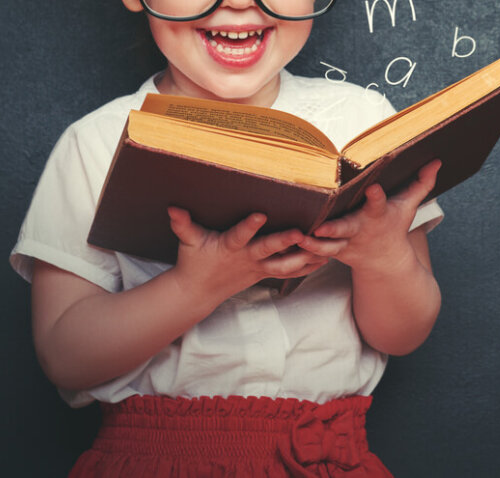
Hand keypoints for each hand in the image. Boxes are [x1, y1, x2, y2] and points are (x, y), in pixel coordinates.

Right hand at [166, 208, 328, 305]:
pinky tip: (326, 259)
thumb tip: (173, 208)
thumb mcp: (187, 242)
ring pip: (284, 265)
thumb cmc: (194, 261)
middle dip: (285, 242)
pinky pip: (289, 272)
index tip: (261, 214)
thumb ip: (183, 224)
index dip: (249, 226)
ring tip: (325, 249)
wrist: (198, 292)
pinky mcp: (265, 273)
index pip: (239, 235)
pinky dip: (307, 267)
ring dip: (304, 257)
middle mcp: (246, 258)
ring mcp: (258, 268)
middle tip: (302, 233)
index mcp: (229, 247)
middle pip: (268, 250)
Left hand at [300, 159, 441, 274]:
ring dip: (315, 243)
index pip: (378, 204)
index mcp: (378, 216)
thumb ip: (421, 183)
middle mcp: (360, 230)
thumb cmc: (393, 226)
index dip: (375, 196)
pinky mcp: (332, 251)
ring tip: (300, 236)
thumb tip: (437, 161)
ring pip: (328, 245)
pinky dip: (306, 250)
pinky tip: (290, 242)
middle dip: (336, 228)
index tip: (372, 188)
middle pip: (347, 228)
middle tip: (322, 226)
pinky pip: (318, 253)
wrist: (384, 261)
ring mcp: (345, 243)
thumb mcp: (408, 206)